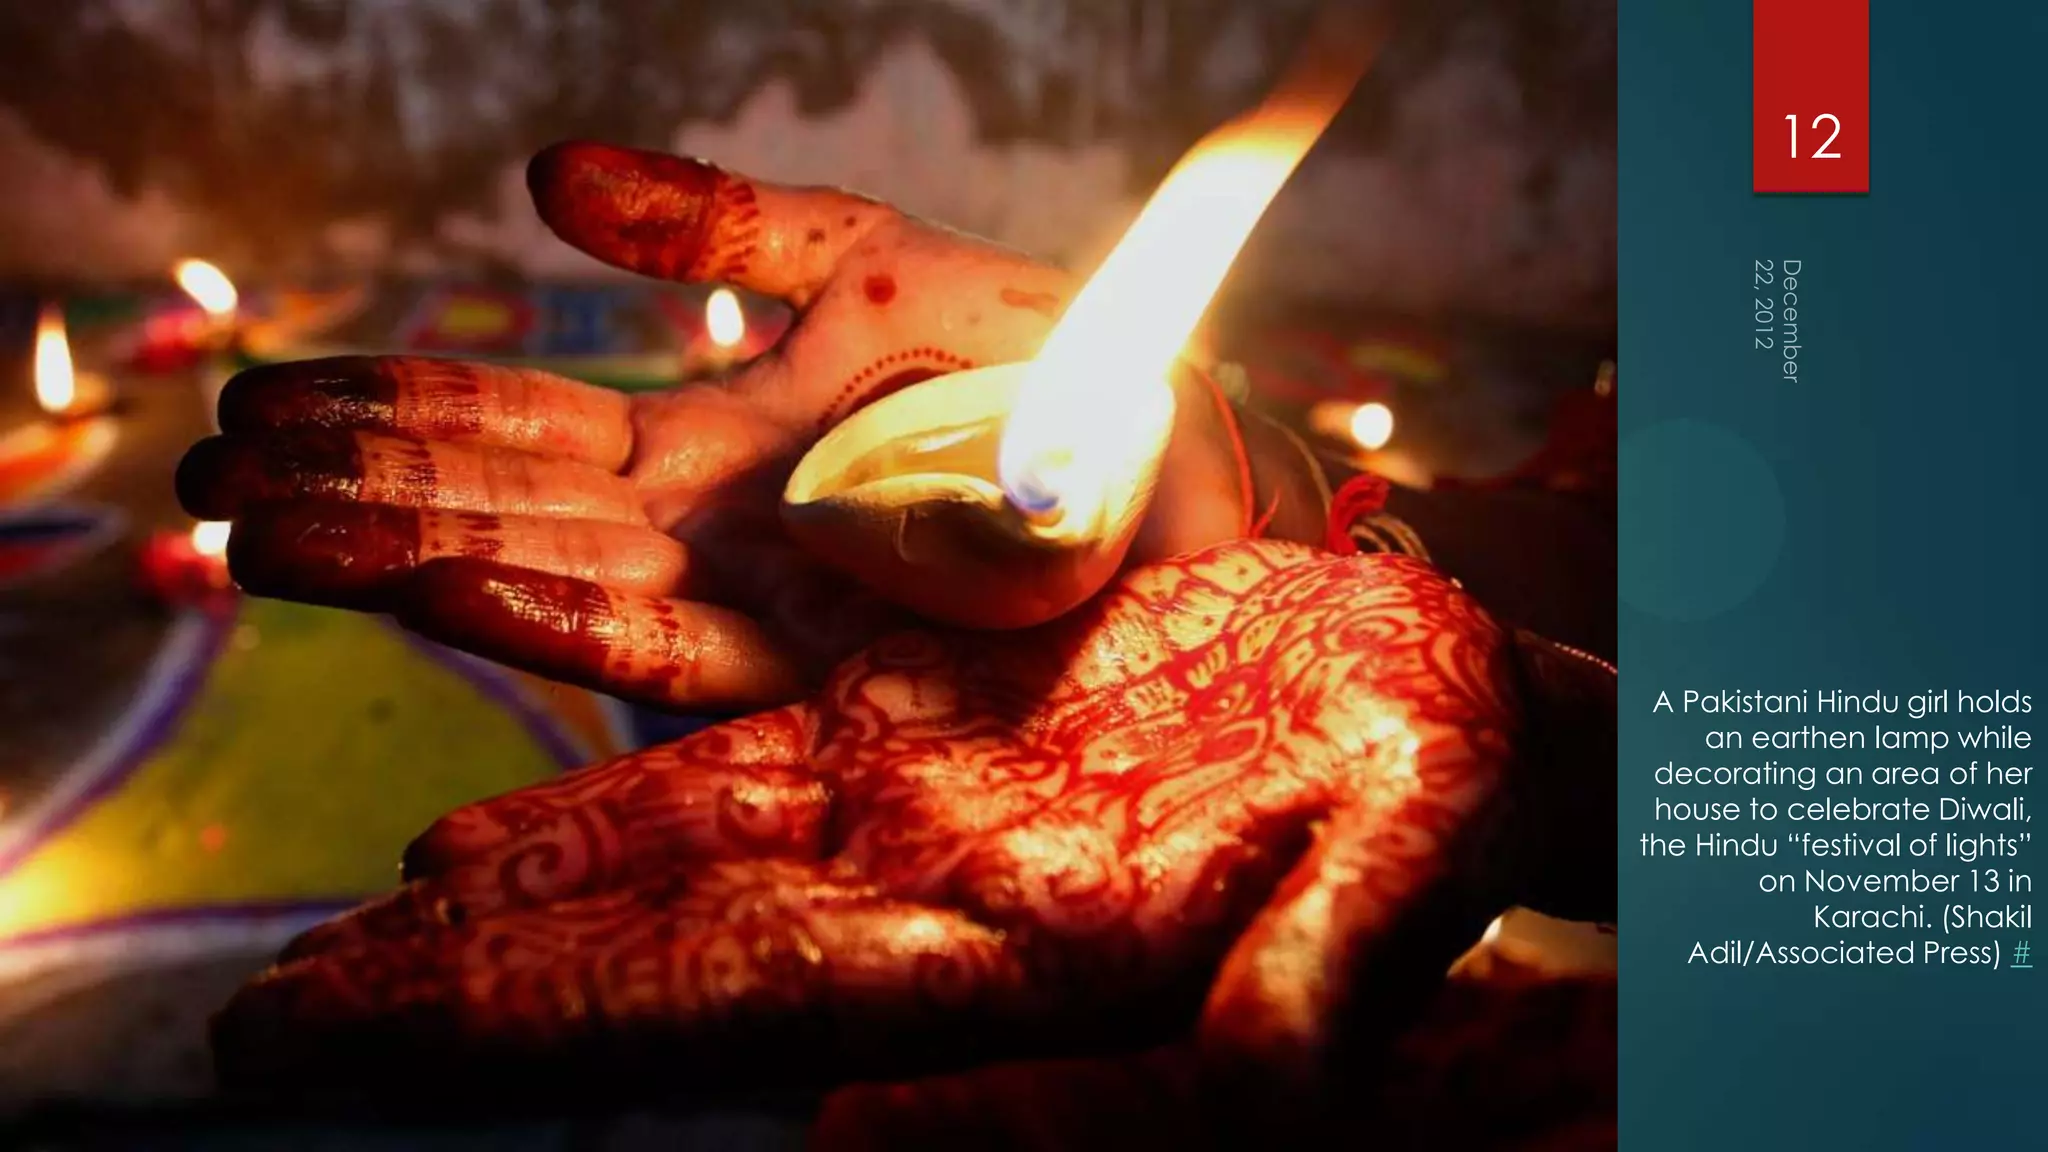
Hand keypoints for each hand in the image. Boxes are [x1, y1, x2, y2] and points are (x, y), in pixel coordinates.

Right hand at [175, 141, 1328, 711]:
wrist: (1180, 444)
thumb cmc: (1039, 359)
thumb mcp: (861, 262)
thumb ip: (712, 230)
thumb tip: (539, 180)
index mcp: (710, 447)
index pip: (513, 429)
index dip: (386, 415)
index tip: (261, 401)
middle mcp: (711, 537)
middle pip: (500, 510)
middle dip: (355, 492)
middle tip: (206, 472)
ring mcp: (760, 603)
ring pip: (550, 581)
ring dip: (405, 556)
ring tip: (261, 533)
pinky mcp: (826, 658)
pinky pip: (665, 644)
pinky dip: (552, 612)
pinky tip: (446, 580)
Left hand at [210, 540, 1525, 1102]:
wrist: (1440, 703)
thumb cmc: (1435, 783)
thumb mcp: (1399, 868)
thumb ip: (1306, 978)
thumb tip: (1223, 1094)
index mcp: (1014, 946)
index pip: (735, 1000)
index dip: (552, 1024)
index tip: (373, 1048)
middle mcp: (929, 904)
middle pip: (649, 958)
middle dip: (461, 1002)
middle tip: (269, 1038)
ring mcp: (916, 822)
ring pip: (661, 872)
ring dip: (499, 916)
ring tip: (341, 953)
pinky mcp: (932, 737)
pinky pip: (730, 777)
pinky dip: (602, 813)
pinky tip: (491, 837)